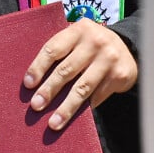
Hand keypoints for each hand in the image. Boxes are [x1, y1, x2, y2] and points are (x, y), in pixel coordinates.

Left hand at [23, 18, 137, 130]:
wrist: (126, 48)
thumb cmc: (89, 46)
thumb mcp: (76, 40)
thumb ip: (60, 53)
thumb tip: (34, 83)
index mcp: (78, 30)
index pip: (53, 49)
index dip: (38, 67)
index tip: (28, 84)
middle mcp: (95, 42)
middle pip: (66, 70)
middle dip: (49, 90)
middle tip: (36, 105)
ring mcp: (109, 59)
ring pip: (82, 88)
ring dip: (66, 108)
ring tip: (53, 122)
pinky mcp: (120, 75)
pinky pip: (97, 96)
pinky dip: (84, 109)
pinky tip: (74, 119)